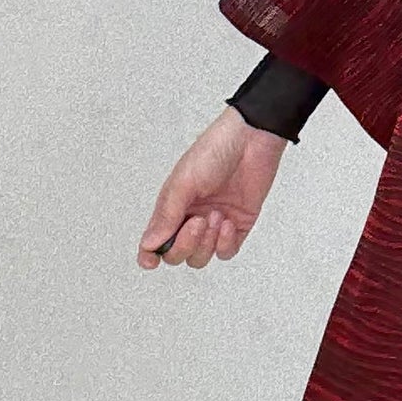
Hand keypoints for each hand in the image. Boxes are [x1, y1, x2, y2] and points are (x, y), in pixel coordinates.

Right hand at [137, 106, 287, 268]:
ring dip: (207, 243)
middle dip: (185, 245)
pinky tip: (228, 222)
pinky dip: (225, 243)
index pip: (155, 240)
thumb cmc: (216, 149)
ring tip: (216, 216)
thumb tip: (148, 244)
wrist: (253, 139)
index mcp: (173, 206)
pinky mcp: (238, 224)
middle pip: (177, 254)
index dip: (149, 255)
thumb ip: (167, 215)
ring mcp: (214, 223)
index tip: (151, 261)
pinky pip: (227, 251)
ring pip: (201, 257)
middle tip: (197, 222)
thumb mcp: (184, 181)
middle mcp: (191, 217)